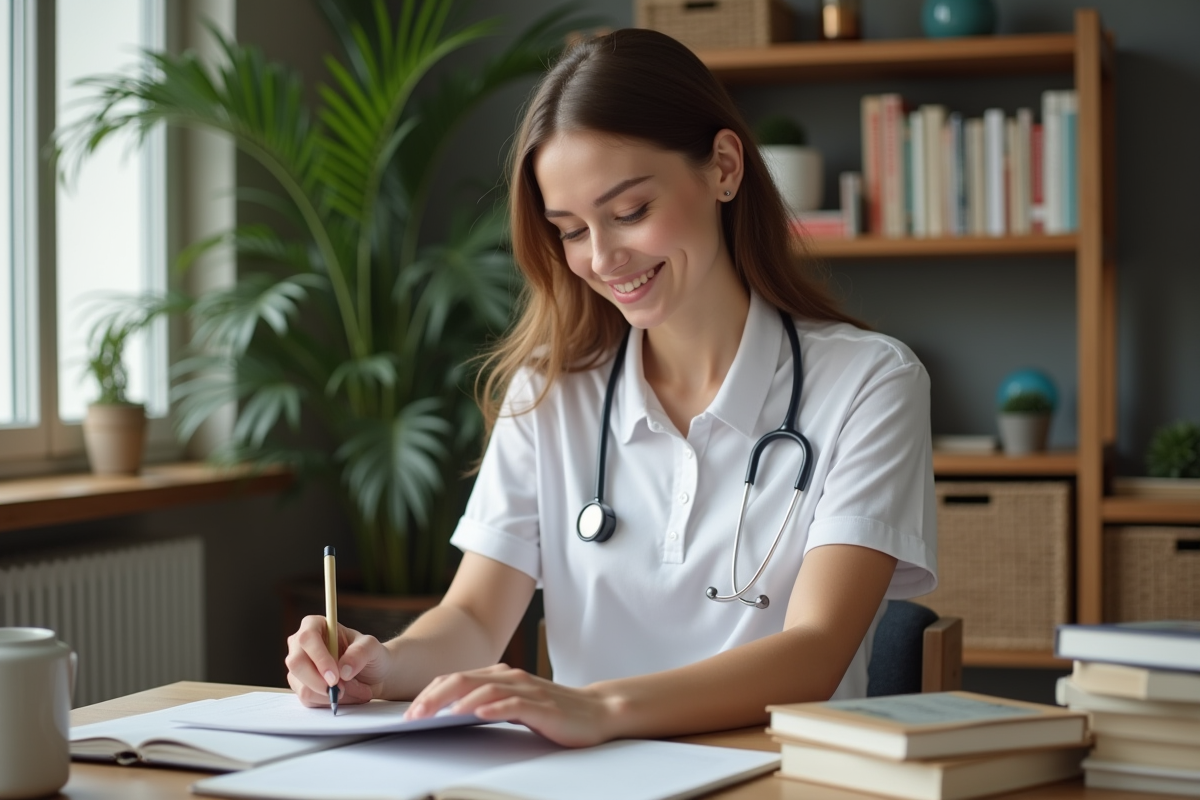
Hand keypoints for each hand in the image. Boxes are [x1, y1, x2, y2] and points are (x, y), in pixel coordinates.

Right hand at [285, 615, 391, 706]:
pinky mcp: (301, 686)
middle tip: (343, 689)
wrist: (373, 675)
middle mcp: (301, 645)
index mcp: (315, 625)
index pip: (307, 638)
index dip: (319, 658)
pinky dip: (329, 701)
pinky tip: (346, 695)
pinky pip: (308, 699)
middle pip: (296, 664)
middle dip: (321, 682)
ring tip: (355, 689)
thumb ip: (360, 653)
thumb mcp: (372, 648)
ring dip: (332, 694)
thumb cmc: (370, 655)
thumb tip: (343, 670)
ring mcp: (299, 667)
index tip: (335, 677)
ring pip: (303, 686)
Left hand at [405, 663, 618, 747]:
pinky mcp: (542, 707)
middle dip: (433, 696)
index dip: (430, 692)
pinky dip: (491, 707)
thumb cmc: (553, 711)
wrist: (597, 712)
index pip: (457, 678)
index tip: (409, 711)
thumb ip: (487, 704)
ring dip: (455, 702)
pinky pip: (512, 705)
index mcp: (501, 676)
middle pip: (463, 679)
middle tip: (412, 715)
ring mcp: (527, 690)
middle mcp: (511, 677)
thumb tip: (448, 714)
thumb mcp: (514, 705)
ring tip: (434, 716)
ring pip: (482, 689)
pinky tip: (475, 715)